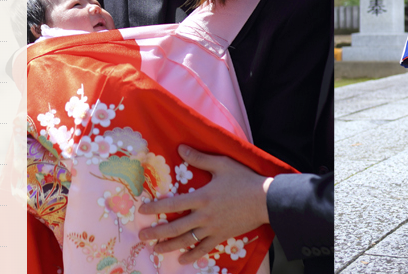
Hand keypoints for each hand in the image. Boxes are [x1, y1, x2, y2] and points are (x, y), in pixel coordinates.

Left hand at [137, 145, 270, 263]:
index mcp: (202, 197)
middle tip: (142, 236)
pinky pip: (204, 248)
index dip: (156, 208)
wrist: (265, 200)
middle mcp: (204, 216)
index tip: (142, 211)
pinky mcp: (222, 236)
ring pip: (187, 240)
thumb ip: (200, 158)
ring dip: (169, 246)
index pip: (173, 204)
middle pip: (175, 227)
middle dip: (156, 232)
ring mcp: (213, 228)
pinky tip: (182, 259)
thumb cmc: (244, 180)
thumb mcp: (222, 164)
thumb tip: (181, 148)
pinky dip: (192, 255)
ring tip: (156, 249)